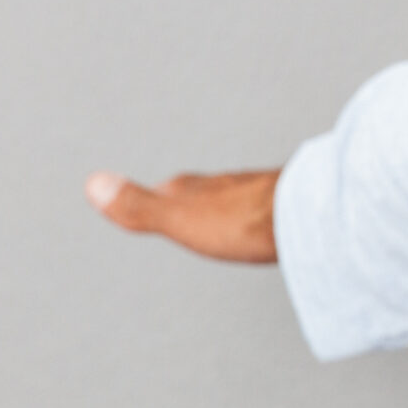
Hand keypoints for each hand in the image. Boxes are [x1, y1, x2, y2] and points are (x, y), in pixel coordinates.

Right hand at [85, 168, 279, 262]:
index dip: (159, 198)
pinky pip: (271, 210)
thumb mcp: (181, 218)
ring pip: (241, 198)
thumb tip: (94, 183)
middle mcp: (230, 186)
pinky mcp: (293, 207)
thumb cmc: (246, 219)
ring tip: (227, 215)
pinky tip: (271, 224)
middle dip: (196, 199)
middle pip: (207, 192)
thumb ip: (140, 207)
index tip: (155, 198)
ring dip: (231, 206)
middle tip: (188, 204)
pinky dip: (262, 215)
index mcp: (199, 190)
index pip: (171, 191)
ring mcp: (264, 193)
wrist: (314, 215)